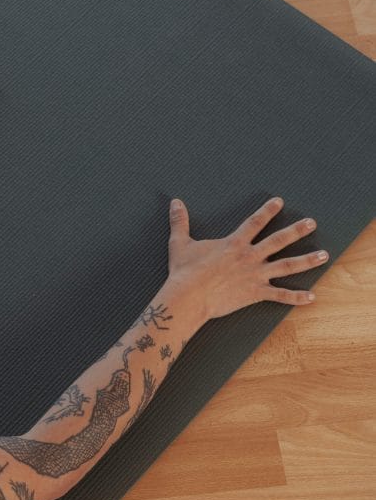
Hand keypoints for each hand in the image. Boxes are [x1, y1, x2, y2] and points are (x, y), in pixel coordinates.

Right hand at [167, 196, 328, 321]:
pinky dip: (296, 297)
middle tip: (312, 223)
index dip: (268, 211)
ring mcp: (255, 275)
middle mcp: (249, 256)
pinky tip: (312, 297)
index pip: (255, 222)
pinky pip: (280, 296)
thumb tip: (175, 203)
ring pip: (287, 266)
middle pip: (279, 240)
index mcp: (234, 243)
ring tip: (324, 255)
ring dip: (307, 260)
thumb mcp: (180, 243)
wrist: (188, 297)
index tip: (279, 202)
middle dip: (297, 230)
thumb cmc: (184, 272)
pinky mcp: (255, 293)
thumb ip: (180, 222)